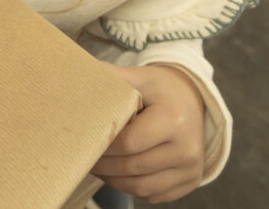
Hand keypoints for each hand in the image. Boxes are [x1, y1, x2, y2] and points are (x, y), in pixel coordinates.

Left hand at [92, 63, 205, 202]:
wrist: (191, 100)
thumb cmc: (159, 89)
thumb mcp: (138, 77)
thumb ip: (110, 77)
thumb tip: (77, 74)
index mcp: (174, 121)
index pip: (128, 143)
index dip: (102, 145)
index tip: (84, 140)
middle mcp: (187, 149)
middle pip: (132, 167)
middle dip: (102, 165)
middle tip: (82, 156)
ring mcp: (191, 169)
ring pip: (140, 186)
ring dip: (112, 180)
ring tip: (96, 166)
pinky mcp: (189, 182)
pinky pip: (152, 194)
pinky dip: (129, 187)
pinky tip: (115, 173)